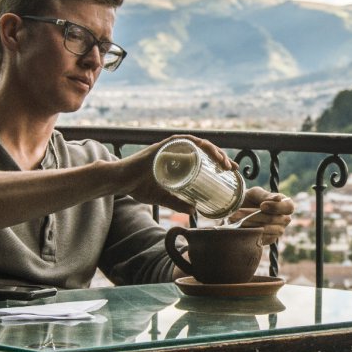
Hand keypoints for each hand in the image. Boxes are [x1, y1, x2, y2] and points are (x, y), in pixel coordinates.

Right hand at [122, 135, 236, 209]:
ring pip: (197, 143)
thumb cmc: (138, 186)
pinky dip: (194, 143)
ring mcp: (169, 148)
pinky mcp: (161, 147)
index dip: (219, 161)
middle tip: (231, 168)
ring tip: (223, 162)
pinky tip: (204, 149)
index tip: (232, 170)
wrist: (119, 182)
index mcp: (179, 160)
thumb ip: (177, 203)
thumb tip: (194, 210)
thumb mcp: (163, 198)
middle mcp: (176, 151)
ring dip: (212, 150)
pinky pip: (181, 141)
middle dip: (220, 156)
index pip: (204, 157)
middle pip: (204, 149)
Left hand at [228, 187, 292, 244]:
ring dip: (250, 223)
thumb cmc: (249, 199)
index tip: (262, 205)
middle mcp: (285, 219)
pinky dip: (249, 231)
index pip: (289, 207)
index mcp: (285, 205)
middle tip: (240, 211)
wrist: (237, 211)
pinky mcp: (269, 240)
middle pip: (275, 219)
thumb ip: (266, 196)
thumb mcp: (255, 193)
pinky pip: (261, 238)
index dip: (276, 207)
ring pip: (266, 229)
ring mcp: (278, 231)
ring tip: (235, 217)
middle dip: (256, 215)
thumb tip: (278, 198)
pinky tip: (240, 226)